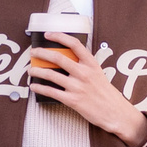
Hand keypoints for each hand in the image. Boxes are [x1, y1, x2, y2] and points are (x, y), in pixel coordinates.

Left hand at [25, 34, 146, 143]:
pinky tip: (34, 86)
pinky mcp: (72, 100)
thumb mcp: (98, 73)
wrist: (114, 112)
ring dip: (37, 71)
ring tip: (31, 70)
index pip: (74, 44)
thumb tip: (66, 60)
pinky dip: (40, 88)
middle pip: (58, 58)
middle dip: (42, 53)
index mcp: (91, 64)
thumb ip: (84, 66)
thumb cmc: (106, 93)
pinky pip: (51, 92)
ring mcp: (77, 87)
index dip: (59, 37)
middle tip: (33, 52)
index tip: (48, 34)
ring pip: (51, 75)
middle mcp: (84, 73)